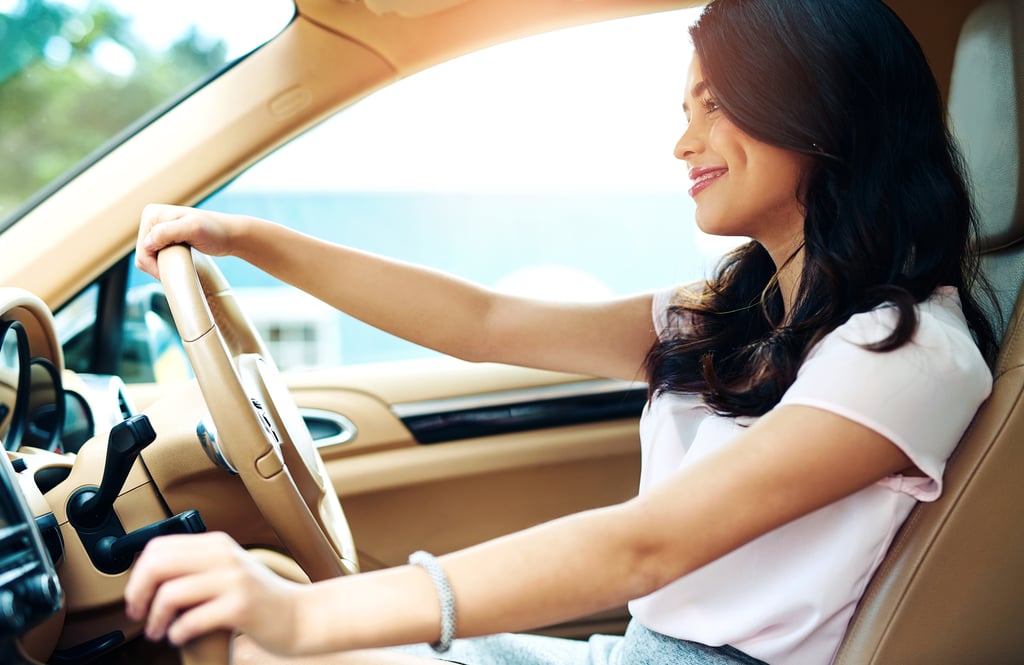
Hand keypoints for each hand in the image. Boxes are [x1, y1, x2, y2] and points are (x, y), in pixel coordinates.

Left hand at [124, 532, 307, 653]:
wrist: (301, 616)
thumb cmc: (261, 599)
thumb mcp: (229, 570)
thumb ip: (197, 566)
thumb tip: (149, 574)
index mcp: (217, 544)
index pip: (158, 546)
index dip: (137, 573)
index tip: (138, 595)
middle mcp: (224, 556)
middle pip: (158, 565)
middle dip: (138, 593)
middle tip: (139, 613)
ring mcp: (234, 580)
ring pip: (171, 593)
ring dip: (155, 619)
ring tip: (158, 632)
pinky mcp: (240, 607)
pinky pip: (191, 620)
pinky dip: (177, 633)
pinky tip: (180, 637)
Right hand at [136, 204, 245, 278]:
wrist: (230, 235)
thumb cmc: (215, 232)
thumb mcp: (193, 229)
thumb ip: (168, 232)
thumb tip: (147, 242)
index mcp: (151, 214)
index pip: (143, 250)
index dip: (157, 265)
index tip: (179, 267)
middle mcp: (152, 219)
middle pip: (144, 255)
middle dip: (160, 265)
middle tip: (183, 263)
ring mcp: (158, 229)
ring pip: (149, 259)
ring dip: (164, 265)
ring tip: (183, 260)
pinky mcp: (165, 238)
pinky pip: (157, 258)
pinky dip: (167, 264)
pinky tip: (181, 261)